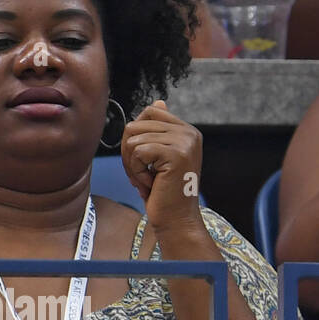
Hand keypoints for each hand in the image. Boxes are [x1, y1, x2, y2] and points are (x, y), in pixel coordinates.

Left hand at [120, 100, 204, 232]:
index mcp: (187, 130)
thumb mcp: (158, 156)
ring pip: (132, 139)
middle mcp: (189, 132)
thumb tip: (158, 101)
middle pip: (135, 125)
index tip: (146, 160)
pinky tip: (151, 183)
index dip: (136, 137)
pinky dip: (136, 171)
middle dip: (129, 153)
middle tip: (143, 174)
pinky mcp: (175, 154)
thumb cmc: (163, 190)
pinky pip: (137, 152)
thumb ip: (157, 130)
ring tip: (148, 180)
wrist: (176, 219)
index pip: (149, 112)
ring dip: (132, 165)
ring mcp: (184, 142)